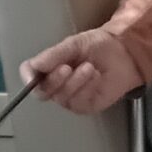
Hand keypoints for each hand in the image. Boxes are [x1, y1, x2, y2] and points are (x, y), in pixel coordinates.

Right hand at [23, 27, 141, 114]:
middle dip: (55, 79)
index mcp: (50, 67)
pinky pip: (78, 102)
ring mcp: (71, 97)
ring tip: (89, 67)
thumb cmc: (99, 47)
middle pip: (43, 91)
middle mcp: (57, 85)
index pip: (30, 76)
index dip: (28, 77)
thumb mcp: (72, 45)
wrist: (123, 54)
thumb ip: (52, 56)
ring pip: (62, 98)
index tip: (32, 75)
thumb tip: (34, 66)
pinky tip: (96, 77)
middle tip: (67, 66)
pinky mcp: (86, 106)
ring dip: (75, 82)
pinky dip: (87, 88)